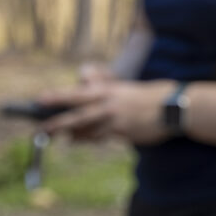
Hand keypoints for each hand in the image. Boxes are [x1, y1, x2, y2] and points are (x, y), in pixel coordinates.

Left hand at [39, 78, 175, 144]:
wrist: (174, 107)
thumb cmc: (148, 96)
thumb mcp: (124, 86)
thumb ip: (103, 84)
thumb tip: (84, 75)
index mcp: (109, 91)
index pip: (78, 93)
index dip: (58, 96)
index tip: (40, 99)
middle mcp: (110, 105)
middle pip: (77, 117)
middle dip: (57, 124)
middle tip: (40, 130)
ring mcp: (116, 120)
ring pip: (88, 131)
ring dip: (74, 136)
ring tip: (66, 138)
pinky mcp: (124, 133)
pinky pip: (101, 138)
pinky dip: (91, 139)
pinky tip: (85, 140)